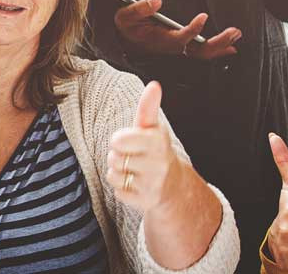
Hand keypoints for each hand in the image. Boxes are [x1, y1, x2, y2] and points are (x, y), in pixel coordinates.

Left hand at [107, 81, 195, 214]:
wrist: (173, 185)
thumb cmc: (155, 150)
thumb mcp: (152, 127)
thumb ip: (148, 107)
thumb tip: (154, 85)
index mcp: (158, 141)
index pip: (118, 140)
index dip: (118, 141)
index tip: (127, 141)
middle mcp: (158, 163)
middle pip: (113, 158)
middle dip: (117, 156)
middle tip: (132, 157)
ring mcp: (153, 184)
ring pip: (114, 175)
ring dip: (118, 173)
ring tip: (133, 170)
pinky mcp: (146, 201)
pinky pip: (118, 192)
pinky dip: (121, 188)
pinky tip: (135, 184)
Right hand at [114, 0, 239, 59]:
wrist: (123, 41)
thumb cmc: (126, 27)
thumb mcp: (125, 16)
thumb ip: (140, 9)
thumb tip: (157, 0)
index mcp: (160, 40)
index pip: (180, 38)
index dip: (193, 29)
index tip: (203, 17)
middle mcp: (172, 47)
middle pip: (199, 50)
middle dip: (218, 42)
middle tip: (234, 32)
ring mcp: (178, 49)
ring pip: (203, 53)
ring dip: (221, 46)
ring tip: (235, 36)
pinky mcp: (181, 48)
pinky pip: (201, 53)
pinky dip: (216, 51)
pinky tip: (229, 48)